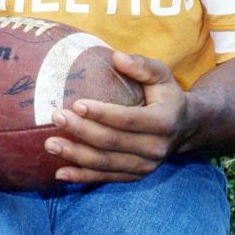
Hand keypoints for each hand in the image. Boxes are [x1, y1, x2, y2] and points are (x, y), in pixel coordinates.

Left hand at [43, 50, 188, 184]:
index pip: (128, 119)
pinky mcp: (134, 176)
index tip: (76, 104)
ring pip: (105, 163)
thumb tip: (116, 56)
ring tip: (49, 145)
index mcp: (163, 122)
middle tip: (56, 117)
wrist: (185, 128)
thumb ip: (142, 65)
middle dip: (81, 130)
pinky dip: (82, 177)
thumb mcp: (162, 76)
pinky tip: (60, 173)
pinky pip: (105, 177)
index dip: (102, 113)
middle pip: (112, 142)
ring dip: (76, 155)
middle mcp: (155, 148)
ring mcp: (145, 166)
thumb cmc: (166, 96)